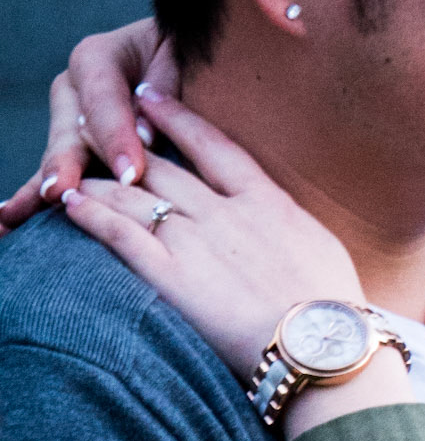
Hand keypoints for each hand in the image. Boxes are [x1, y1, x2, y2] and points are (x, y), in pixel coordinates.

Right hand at [0, 18, 177, 230]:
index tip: (131, 174)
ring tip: (12, 216)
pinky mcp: (70, 150)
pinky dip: (32, 198)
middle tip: (62, 194)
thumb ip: (165, 91)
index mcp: (98, 59)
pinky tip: (8, 220)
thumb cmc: (187, 58)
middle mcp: (73, 89)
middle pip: (69, 132)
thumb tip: (144, 138)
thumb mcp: (182, 60)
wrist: (179, 59)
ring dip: (37, 190)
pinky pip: (55, 176)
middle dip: (67, 166)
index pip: (104, 99)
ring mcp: (66, 121)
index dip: (116, 137)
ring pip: (57, 159)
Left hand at [59, 92, 367, 382]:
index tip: (151, 96)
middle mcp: (225, 212)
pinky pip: (121, 236)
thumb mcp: (324, 249)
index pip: (213, 146)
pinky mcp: (172, 277)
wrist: (321, 344)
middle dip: (125, 140)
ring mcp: (195, 242)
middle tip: (96, 121)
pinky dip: (94, 215)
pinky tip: (73, 203)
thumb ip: (293, 226)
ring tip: (75, 167)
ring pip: (136, 196)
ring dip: (101, 178)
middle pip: (164, 168)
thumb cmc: (335, 307)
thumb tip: (287, 224)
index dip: (178, 118)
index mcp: (267, 201)